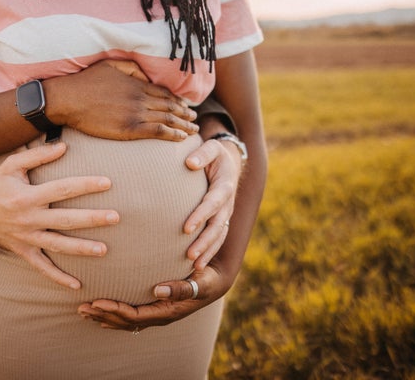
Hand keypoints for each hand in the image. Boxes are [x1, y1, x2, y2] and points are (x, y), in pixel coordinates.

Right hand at [0, 142, 118, 289]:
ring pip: (57, 245)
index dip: (85, 185)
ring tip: (104, 250)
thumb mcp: (12, 164)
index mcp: (27, 196)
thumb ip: (38, 154)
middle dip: (92, 219)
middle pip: (65, 220)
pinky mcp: (23, 251)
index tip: (108, 182)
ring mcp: (26, 238)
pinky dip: (58, 278)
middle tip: (116, 217)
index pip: (62, 189)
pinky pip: (41, 267)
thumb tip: (65, 146)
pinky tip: (77, 285)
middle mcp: (28, 218)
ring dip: (81, 249)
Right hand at [45, 60, 198, 140]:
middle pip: (170, 107)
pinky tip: (181, 138)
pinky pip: (158, 131)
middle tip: (195, 120)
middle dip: (185, 114)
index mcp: (137, 84)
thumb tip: (146, 76)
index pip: (165, 93)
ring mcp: (136, 114)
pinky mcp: (130, 129)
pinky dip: (172, 134)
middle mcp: (141, 98)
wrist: (69, 99)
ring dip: (184, 125)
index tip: (186, 106)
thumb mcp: (110, 65)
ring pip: (168, 119)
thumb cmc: (86, 82)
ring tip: (193, 131)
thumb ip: (131, 68)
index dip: (178, 101)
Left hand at [77, 263, 231, 331]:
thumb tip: (158, 289)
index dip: (114, 310)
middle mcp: (159, 315)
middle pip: (125, 321)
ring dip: (103, 316)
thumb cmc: (208, 278)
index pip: (134, 315)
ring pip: (125, 321)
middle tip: (81, 308)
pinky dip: (112, 314)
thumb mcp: (200, 282)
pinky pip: (130, 316)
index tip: (96, 302)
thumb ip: (181, 287)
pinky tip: (100, 312)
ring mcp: (156, 313)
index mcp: (166, 311)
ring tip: (83, 311)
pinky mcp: (154, 307)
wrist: (215, 281)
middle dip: (102, 315)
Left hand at [182, 135, 243, 269]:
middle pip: (217, 226)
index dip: (201, 216)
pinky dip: (209, 252)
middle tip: (189, 256)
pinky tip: (197, 266)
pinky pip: (217, 239)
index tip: (186, 228)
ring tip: (194, 266)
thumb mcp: (212, 147)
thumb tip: (189, 163)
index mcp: (225, 186)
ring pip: (219, 236)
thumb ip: (202, 153)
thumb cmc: (214, 154)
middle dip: (204, 242)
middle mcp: (227, 203)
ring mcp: (226, 214)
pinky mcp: (222, 220)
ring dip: (207, 251)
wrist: (228, 162)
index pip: (212, 203)